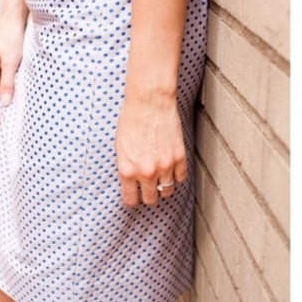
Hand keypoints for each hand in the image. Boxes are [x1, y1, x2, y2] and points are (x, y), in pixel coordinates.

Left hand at [115, 92, 186, 206]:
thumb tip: (132, 181)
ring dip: (163, 186)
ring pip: (167, 191)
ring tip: (160, 177)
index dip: (132, 198)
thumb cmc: (131, 119)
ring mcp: (164, 166)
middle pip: (150, 199)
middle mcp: (146, 172)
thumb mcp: (120, 147)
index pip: (131, 200)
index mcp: (127, 170)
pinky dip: (176, 176)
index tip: (134, 196)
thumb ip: (127, 167)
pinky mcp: (179, 157)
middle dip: (148, 194)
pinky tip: (170, 168)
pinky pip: (180, 178)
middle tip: (147, 187)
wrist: (149, 101)